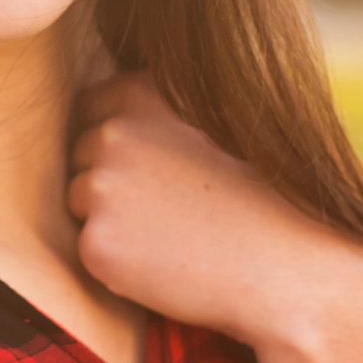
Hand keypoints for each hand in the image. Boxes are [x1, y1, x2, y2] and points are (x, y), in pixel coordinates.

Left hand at [64, 70, 362, 349]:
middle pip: (79, 156)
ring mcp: (99, 187)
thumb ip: (152, 112)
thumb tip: (101, 112)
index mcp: (140, 95)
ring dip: (109, 218)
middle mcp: (113, 133)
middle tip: (170, 207)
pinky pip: (89, 247)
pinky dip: (115, 259)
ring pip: (78, 201)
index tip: (151, 163)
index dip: (115, 140)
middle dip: (110, 180)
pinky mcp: (95, 240)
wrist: (284, 267)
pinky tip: (162, 262)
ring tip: (169, 234)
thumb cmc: (253, 199)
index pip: (89, 107)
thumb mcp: (206, 126)